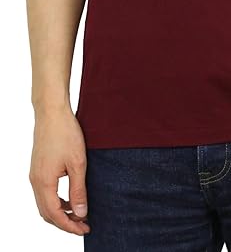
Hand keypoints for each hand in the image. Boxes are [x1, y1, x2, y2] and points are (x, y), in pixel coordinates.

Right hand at [29, 107, 89, 235]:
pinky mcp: (38, 168)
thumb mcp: (77, 163)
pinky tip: (70, 196)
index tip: (85, 229)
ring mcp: (35, 174)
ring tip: (79, 213)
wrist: (52, 112)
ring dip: (60, 212)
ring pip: (44, 203)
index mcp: (44, 182)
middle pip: (47, 213)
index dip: (70, 226)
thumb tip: (80, 214)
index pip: (55, 215)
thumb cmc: (65, 133)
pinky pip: (44, 192)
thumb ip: (78, 190)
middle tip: (83, 225)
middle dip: (65, 222)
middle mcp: (35, 181)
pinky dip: (56, 200)